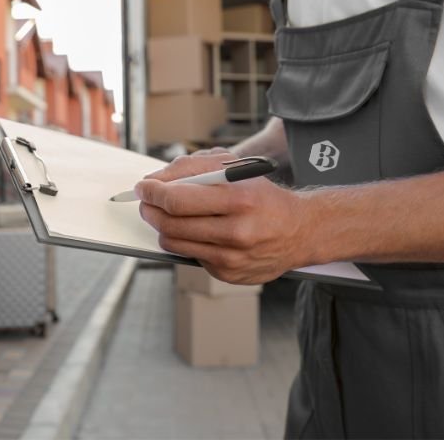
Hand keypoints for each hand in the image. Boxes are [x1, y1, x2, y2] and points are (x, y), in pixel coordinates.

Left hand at [136, 156, 314, 284]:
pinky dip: (184, 242)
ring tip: (165, 216)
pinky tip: (196, 232)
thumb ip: (193, 168)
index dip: (152, 192)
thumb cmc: (262, 196)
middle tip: (147, 202)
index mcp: (239, 199)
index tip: (143, 187)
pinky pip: (189, 257)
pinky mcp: (228, 274)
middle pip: (170, 224)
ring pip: (173, 243)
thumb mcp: (235, 169)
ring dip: (161, 227)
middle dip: (150, 210)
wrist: (300, 231)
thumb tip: (156, 180)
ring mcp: (232, 257)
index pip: (177, 199)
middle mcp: (236, 231)